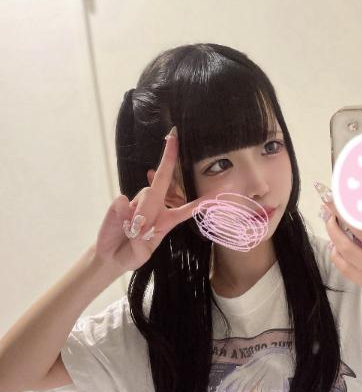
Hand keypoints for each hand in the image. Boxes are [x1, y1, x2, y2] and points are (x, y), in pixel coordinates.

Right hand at [94, 132, 210, 274]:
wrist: (111, 256)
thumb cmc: (131, 254)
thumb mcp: (141, 254)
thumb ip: (140, 240)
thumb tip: (134, 216)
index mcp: (166, 220)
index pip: (187, 208)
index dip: (203, 200)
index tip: (220, 189)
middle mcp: (154, 207)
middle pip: (164, 181)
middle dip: (169, 158)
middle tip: (173, 136)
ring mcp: (136, 203)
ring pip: (145, 195)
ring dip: (141, 212)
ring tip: (132, 231)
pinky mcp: (119, 203)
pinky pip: (123, 201)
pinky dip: (122, 213)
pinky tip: (121, 223)